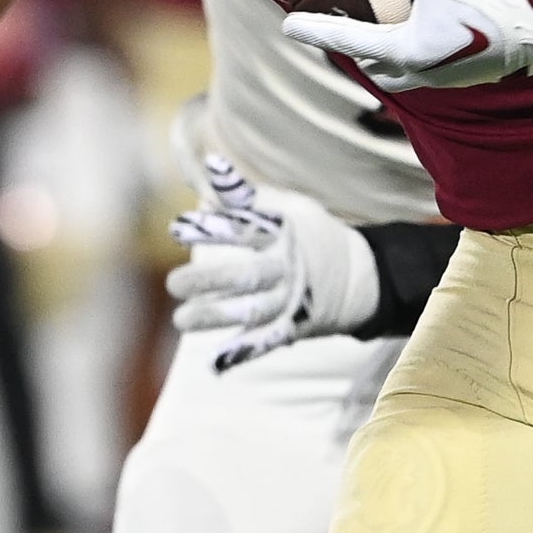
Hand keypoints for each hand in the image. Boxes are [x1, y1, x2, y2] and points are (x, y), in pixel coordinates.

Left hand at [167, 157, 381, 366]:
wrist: (358, 278)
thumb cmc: (307, 234)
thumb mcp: (286, 206)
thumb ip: (241, 194)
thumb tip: (203, 170)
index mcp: (285, 232)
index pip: (245, 229)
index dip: (212, 230)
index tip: (176, 230)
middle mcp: (287, 268)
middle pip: (248, 275)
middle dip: (210, 281)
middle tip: (173, 284)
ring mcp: (291, 301)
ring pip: (253, 312)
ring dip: (217, 317)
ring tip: (181, 320)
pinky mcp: (292, 328)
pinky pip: (266, 342)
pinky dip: (242, 353)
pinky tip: (214, 363)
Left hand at [277, 0, 532, 89]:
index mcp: (409, 49)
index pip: (349, 39)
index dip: (316, 30)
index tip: (289, 27)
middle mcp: (430, 71)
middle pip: (381, 69)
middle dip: (360, 54)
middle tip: (345, 34)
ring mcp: (460, 77)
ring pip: (414, 75)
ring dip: (397, 60)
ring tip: (391, 38)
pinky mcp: (487, 72)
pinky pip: (447, 69)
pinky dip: (432, 55)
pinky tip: (443, 36)